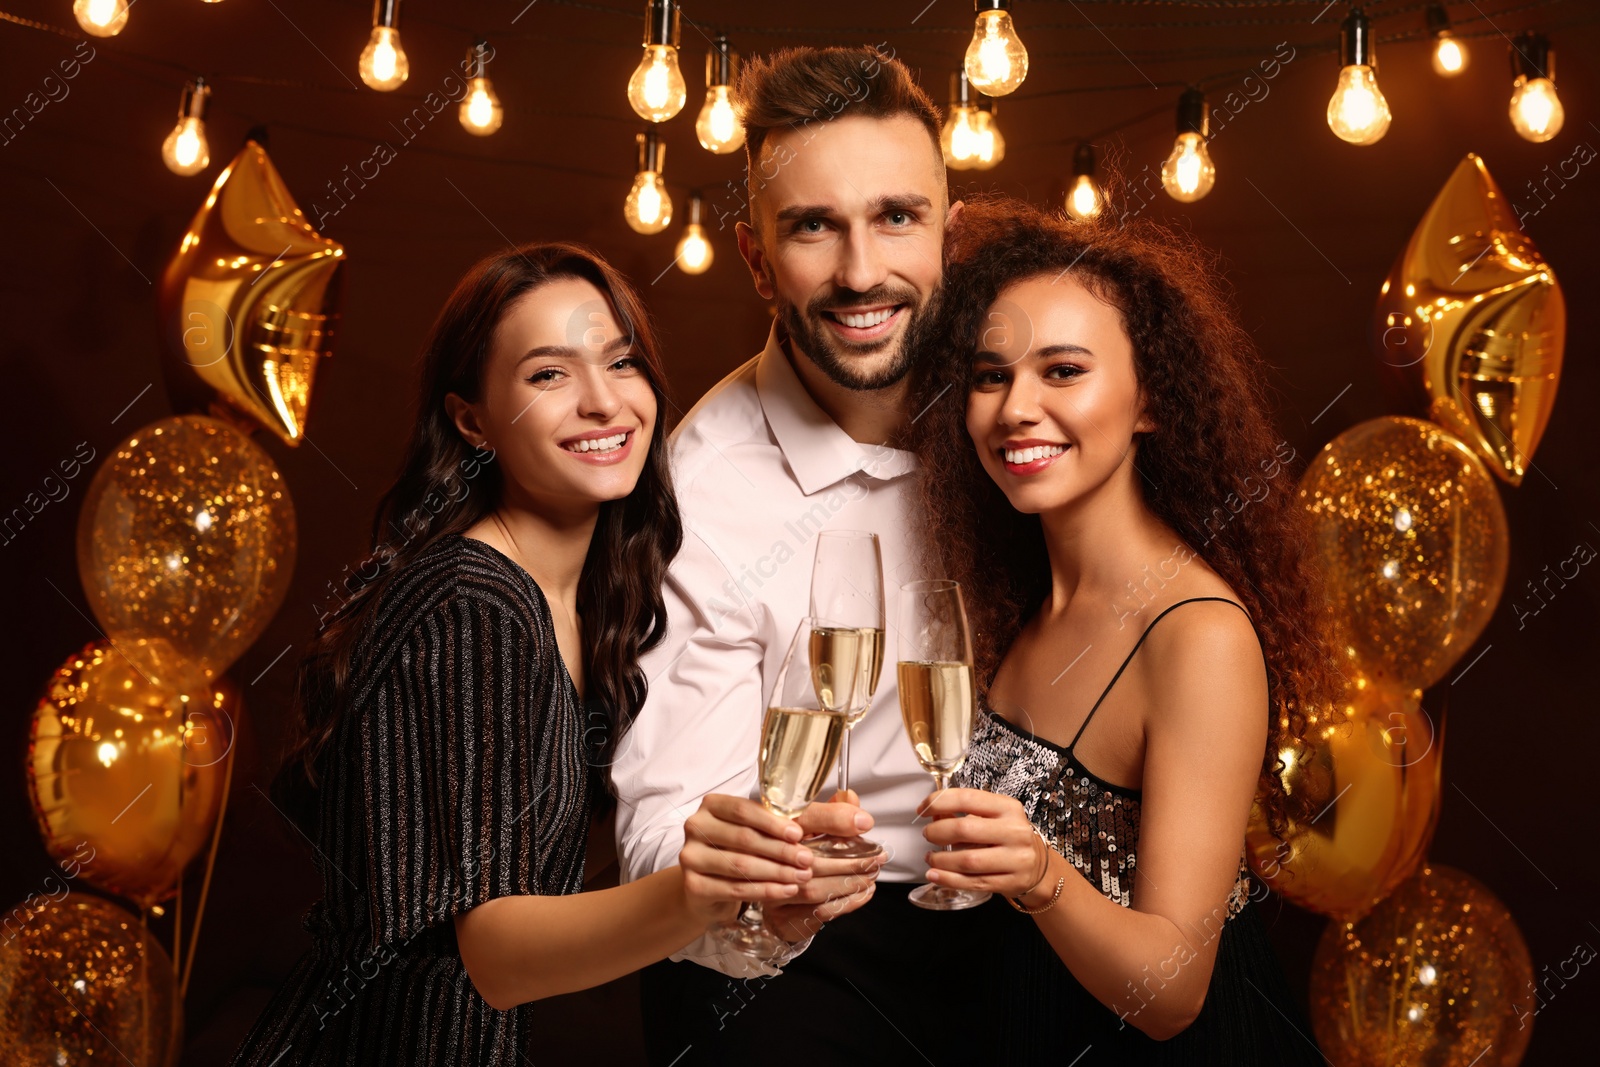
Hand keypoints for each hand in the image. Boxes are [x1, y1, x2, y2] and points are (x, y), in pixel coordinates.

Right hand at [678, 793, 814, 926]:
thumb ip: (766, 826)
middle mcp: (695, 827)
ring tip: (802, 876)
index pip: (743, 810)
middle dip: (781, 850)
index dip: (773, 823)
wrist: (705, 888)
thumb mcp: (746, 831)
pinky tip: (787, 891)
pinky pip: (736, 889)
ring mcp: (690, 857)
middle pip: (744, 838)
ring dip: (777, 872)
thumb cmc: (733, 851)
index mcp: (710, 806)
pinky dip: (766, 891)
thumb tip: (800, 832)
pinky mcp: (693, 886)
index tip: (798, 835)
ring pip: (741, 865)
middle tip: (807, 859)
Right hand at [765, 790, 886, 941]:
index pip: (803, 820)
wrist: (772, 893)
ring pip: (816, 888)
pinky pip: (819, 911)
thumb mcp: (809, 827)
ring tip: (871, 875)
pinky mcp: (783, 917)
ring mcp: (774, 891)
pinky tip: (863, 892)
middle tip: (877, 858)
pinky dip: (847, 902)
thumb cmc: (794, 855)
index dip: (833, 820)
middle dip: (851, 861)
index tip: (862, 824)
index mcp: (775, 830)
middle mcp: (769, 860)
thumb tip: (851, 798)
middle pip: (813, 860)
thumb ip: (830, 813)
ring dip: (850, 883)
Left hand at [918, 787, 1048, 899]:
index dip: (938, 802)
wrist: (1037, 866)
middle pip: (965, 829)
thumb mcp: (993, 817)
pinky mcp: (1011, 882)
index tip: (922, 809)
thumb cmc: (1007, 836)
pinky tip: (934, 875)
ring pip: (968, 860)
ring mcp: (1016, 859)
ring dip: (941, 860)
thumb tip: (932, 814)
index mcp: (1008, 807)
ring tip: (930, 857)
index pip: (967, 798)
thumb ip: (964, 813)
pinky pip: (972, 882)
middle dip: (938, 832)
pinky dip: (948, 879)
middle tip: (927, 835)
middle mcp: (1015, 831)